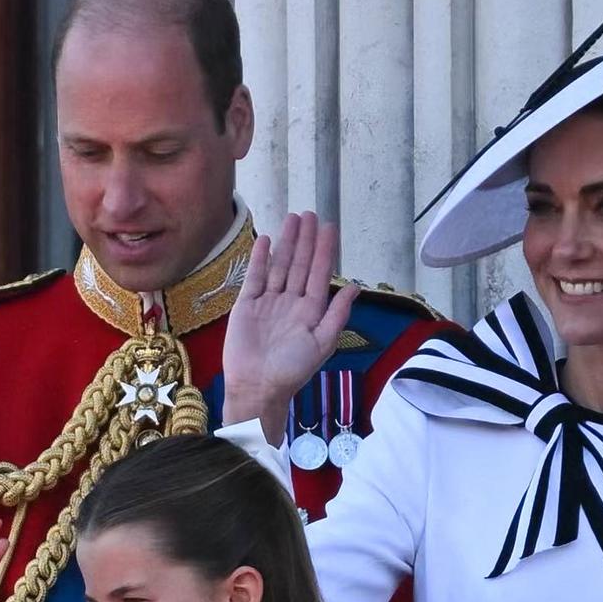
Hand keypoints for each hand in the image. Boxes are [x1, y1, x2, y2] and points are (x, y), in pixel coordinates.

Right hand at [223, 210, 358, 436]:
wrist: (258, 387)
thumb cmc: (292, 371)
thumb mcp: (322, 343)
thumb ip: (338, 314)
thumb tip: (355, 287)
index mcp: (311, 310)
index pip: (319, 273)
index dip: (325, 250)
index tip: (328, 227)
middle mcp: (291, 301)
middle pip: (300, 263)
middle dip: (306, 239)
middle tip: (309, 214)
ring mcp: (269, 301)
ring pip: (279, 265)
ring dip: (286, 242)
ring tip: (292, 219)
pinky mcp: (247, 304)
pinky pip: (255, 276)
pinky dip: (260, 258)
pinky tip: (266, 240)